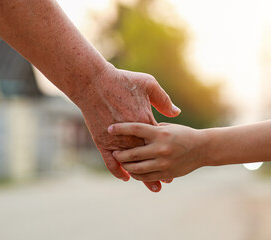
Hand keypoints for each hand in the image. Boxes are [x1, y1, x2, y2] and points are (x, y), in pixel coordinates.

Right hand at [76, 64, 180, 191]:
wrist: (94, 82)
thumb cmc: (122, 80)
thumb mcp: (148, 84)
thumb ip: (163, 99)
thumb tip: (176, 112)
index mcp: (145, 121)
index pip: (159, 142)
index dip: (167, 153)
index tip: (176, 163)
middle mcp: (133, 134)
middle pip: (148, 157)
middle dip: (158, 171)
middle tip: (166, 183)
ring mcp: (117, 139)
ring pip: (132, 163)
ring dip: (142, 176)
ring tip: (153, 187)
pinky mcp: (102, 141)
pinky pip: (110, 162)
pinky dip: (118, 171)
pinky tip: (125, 178)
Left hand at [108, 122, 204, 181]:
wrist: (202, 148)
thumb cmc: (183, 134)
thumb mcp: (168, 127)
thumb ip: (152, 129)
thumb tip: (133, 129)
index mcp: (160, 133)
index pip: (135, 129)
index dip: (120, 129)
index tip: (109, 128)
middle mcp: (161, 148)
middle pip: (132, 153)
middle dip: (120, 154)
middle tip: (114, 152)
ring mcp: (164, 163)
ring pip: (137, 168)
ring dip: (126, 166)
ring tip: (122, 163)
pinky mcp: (166, 174)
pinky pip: (146, 177)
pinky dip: (136, 175)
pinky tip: (133, 171)